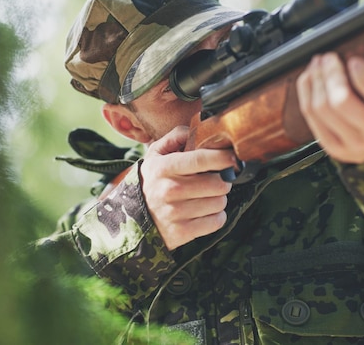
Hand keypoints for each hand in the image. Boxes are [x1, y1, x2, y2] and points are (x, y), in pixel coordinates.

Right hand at [139, 126, 235, 249]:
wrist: (129, 217)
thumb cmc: (151, 181)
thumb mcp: (155, 154)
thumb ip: (176, 136)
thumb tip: (199, 130)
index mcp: (163, 168)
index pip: (201, 159)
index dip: (223, 157)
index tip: (233, 157)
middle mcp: (169, 190)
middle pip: (217, 183)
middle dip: (223, 179)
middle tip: (216, 179)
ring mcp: (175, 214)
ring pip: (220, 203)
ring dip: (219, 198)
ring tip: (206, 195)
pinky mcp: (182, 233)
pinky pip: (217, 221)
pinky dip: (216, 216)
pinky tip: (204, 211)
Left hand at [297, 53, 363, 163]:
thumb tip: (352, 44)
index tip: (354, 59)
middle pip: (342, 102)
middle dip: (330, 74)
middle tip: (327, 56)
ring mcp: (355, 146)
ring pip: (322, 109)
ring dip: (316, 80)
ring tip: (317, 64)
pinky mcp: (335, 149)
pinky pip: (311, 117)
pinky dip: (306, 93)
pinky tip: (309, 78)